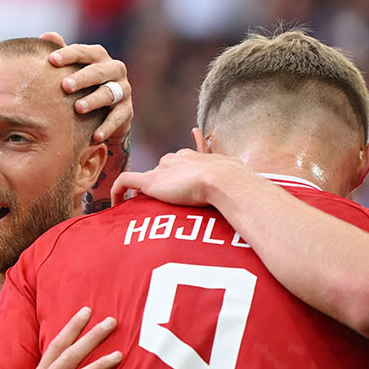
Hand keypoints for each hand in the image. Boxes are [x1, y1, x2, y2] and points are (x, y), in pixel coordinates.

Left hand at [41, 32, 132, 142]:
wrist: (107, 111)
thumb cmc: (84, 85)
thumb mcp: (74, 69)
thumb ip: (62, 54)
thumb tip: (46, 35)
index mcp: (99, 57)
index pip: (84, 52)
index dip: (69, 55)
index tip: (51, 60)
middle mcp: (114, 70)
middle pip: (99, 72)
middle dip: (82, 78)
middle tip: (64, 86)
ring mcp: (123, 91)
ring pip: (109, 94)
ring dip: (93, 101)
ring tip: (77, 108)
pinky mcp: (127, 111)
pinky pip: (118, 118)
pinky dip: (107, 127)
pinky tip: (95, 136)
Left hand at [112, 149, 257, 206]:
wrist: (226, 181)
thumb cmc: (236, 185)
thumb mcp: (238, 183)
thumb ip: (239, 188)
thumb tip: (253, 198)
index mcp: (194, 157)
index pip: (179, 164)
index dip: (175, 178)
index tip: (175, 193)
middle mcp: (176, 158)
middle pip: (161, 170)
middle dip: (159, 186)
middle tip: (157, 207)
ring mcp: (163, 169)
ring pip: (145, 177)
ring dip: (140, 192)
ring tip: (137, 211)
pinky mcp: (152, 181)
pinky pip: (125, 181)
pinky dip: (117, 191)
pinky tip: (115, 205)